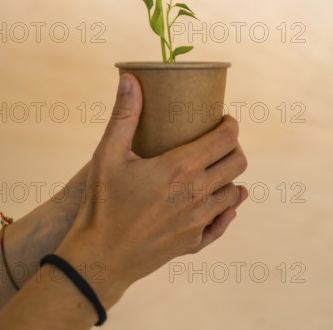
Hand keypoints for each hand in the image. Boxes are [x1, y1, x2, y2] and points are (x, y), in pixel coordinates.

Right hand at [55, 73, 247, 304]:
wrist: (99, 258)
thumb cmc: (102, 203)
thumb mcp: (108, 154)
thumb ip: (124, 114)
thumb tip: (129, 78)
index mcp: (181, 168)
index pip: (225, 140)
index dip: (230, 125)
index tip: (224, 119)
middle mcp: (197, 194)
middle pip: (237, 163)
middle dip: (233, 147)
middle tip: (218, 141)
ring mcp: (198, 221)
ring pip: (233, 192)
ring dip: (229, 176)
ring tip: (214, 167)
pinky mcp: (193, 242)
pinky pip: (223, 223)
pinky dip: (228, 209)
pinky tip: (223, 204)